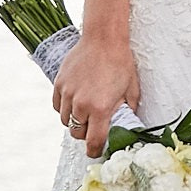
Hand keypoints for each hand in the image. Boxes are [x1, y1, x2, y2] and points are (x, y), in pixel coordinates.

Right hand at [52, 32, 140, 157]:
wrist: (104, 38)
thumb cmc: (121, 62)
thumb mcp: (132, 89)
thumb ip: (128, 111)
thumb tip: (126, 125)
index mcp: (100, 109)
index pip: (93, 142)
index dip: (95, 151)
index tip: (96, 151)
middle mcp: (81, 104)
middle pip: (77, 133)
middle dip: (85, 134)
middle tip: (94, 127)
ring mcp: (67, 94)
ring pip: (66, 121)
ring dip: (75, 121)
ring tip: (86, 111)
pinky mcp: (59, 84)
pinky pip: (58, 106)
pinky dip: (65, 108)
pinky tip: (76, 101)